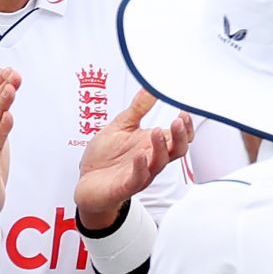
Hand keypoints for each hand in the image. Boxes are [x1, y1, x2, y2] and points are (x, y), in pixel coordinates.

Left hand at [74, 91, 191, 226]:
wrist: (87, 183)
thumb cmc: (105, 158)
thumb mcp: (121, 126)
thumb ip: (137, 108)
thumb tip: (150, 88)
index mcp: (151, 145)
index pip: (178, 137)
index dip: (186, 127)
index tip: (184, 112)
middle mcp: (149, 159)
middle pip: (176, 151)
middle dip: (180, 136)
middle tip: (178, 121)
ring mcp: (140, 173)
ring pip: (159, 163)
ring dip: (161, 147)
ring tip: (156, 131)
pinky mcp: (125, 186)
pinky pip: (138, 179)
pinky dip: (140, 167)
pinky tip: (139, 155)